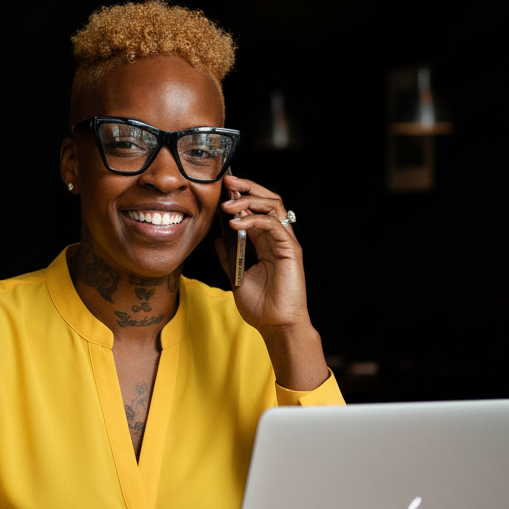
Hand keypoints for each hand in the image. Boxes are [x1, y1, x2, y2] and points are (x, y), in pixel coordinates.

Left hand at [213, 173, 327, 391]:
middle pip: (268, 200)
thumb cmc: (261, 306)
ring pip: (274, 206)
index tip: (222, 188)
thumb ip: (228, 256)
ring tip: (227, 203)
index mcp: (266, 242)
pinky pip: (273, 225)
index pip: (256, 209)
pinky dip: (254, 219)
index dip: (241, 195)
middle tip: (227, 181)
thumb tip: (217, 239)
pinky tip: (236, 222)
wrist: (276, 326)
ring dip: (249, 200)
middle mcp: (277, 238)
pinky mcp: (291, 250)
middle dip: (247, 187)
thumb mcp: (236, 276)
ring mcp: (286, 242)